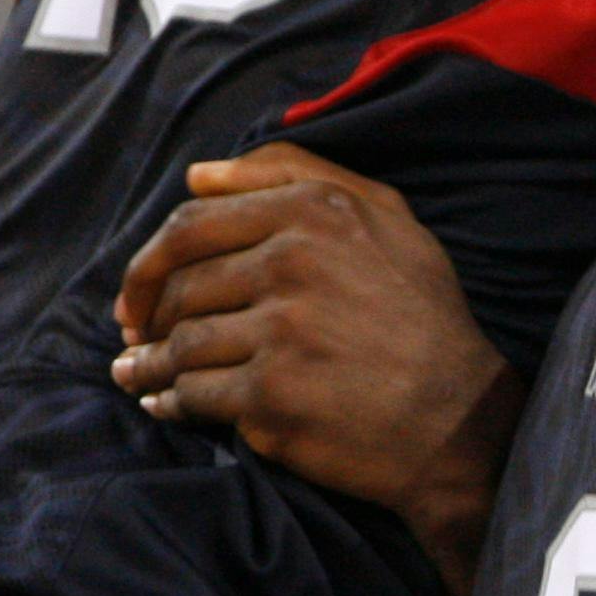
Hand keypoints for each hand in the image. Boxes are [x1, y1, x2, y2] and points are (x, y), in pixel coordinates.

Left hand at [112, 150, 524, 591]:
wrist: (458, 421)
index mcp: (314, 211)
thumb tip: (198, 175)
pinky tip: (167, 406)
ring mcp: (280, 332)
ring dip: (150, 364)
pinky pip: (193, 394)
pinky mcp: (271, 395)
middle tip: (138, 338)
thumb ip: (299, 175)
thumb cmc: (422, 316)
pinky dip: (171, 402)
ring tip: (139, 377)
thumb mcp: (387, 220)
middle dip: (147, 316)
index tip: (142, 291)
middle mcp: (293, 263)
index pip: (191, 224)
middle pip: (180, 285)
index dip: (150, 261)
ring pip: (180, 341)